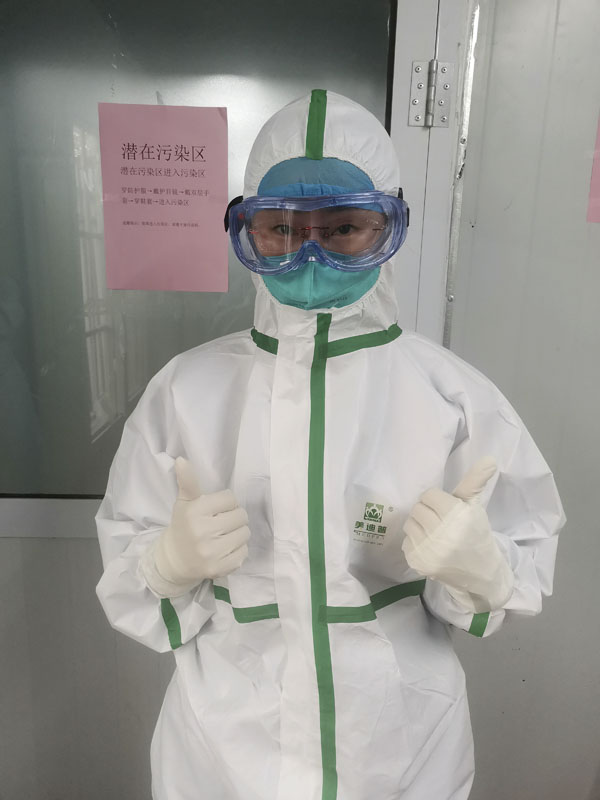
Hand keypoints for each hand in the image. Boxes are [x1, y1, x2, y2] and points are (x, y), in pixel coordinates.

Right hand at [151, 457, 249, 587]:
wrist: (175, 561)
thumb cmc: (183, 526)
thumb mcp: (184, 502)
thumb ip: (187, 481)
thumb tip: (181, 459)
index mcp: (194, 512)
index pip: (230, 498)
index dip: (225, 502)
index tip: (215, 509)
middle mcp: (202, 532)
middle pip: (241, 515)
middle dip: (234, 516)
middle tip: (222, 522)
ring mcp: (212, 552)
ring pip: (245, 533)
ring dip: (238, 532)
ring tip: (225, 535)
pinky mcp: (220, 568)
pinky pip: (244, 552)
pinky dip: (238, 549)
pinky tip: (225, 548)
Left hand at [402, 457, 513, 612]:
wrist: (481, 573)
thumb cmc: (476, 534)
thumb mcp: (475, 507)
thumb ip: (474, 481)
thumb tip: (489, 458)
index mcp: (456, 515)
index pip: (429, 495)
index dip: (437, 501)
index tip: (447, 510)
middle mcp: (441, 533)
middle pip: (417, 508)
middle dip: (428, 513)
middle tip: (441, 522)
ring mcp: (428, 550)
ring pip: (409, 523)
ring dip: (420, 526)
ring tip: (436, 535)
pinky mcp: (418, 562)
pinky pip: (406, 541)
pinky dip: (416, 543)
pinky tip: (431, 549)